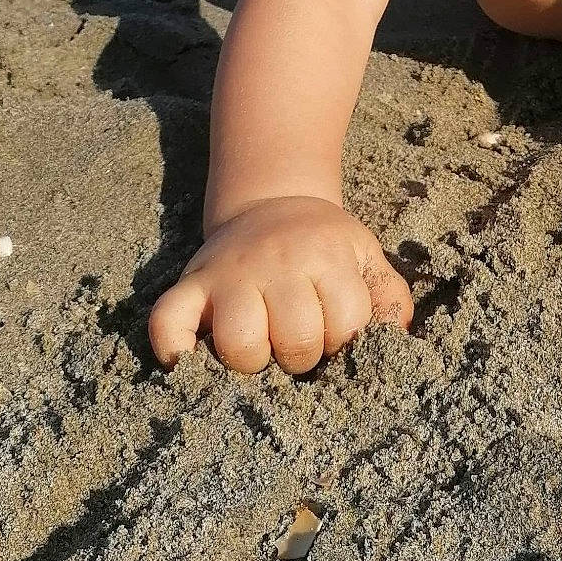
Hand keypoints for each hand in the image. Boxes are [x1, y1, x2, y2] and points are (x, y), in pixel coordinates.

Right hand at [148, 194, 413, 374]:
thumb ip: (387, 296)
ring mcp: (229, 274)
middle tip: (298, 342)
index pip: (347, 323)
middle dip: (303, 356)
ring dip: (252, 359)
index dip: (345, 340)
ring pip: (239, 342)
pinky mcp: (190, 285)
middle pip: (296, 339)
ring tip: (260, 348)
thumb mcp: (365, 256)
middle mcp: (277, 262)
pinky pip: (168, 323)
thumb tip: (393, 338)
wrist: (271, 201)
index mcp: (325, 256)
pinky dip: (175, 349)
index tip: (336, 331)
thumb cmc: (323, 244)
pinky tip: (193, 358)